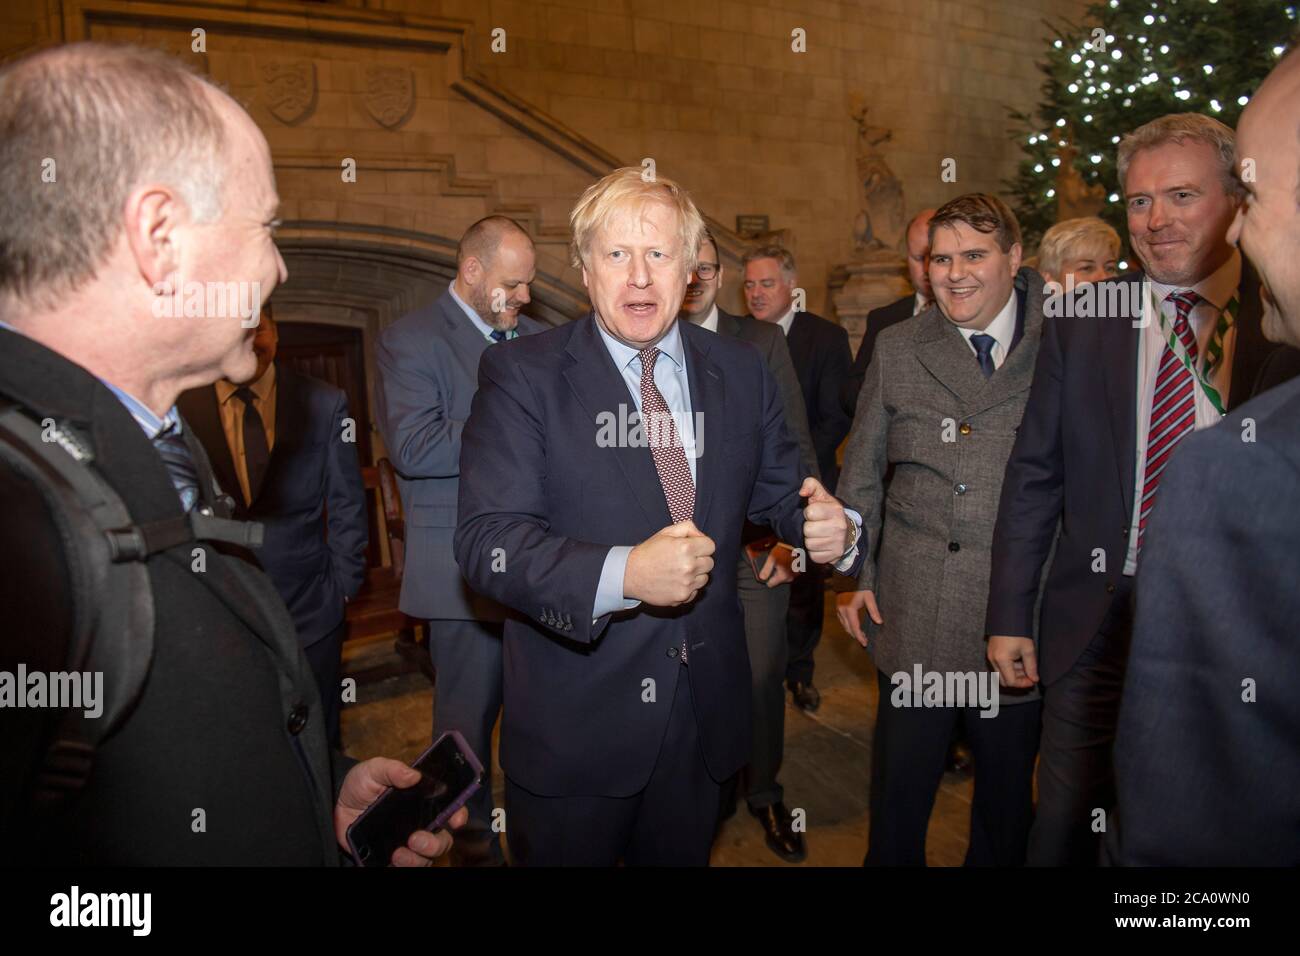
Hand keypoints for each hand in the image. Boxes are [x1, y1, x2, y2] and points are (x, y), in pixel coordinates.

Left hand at [335, 758, 469, 865]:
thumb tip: (412, 775)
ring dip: (419, 857)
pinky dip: (406, 865)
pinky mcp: (393, 857)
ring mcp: (408, 842)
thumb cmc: (360, 786)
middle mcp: (420, 823)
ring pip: (428, 857)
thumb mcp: (373, 770)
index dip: (458, 814)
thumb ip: (391, 769)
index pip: (450, 808)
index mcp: (423, 800)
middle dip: (436, 843)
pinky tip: (393, 857)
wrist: (335, 807)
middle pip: (443, 839)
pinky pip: (408, 867)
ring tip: (400, 852)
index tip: (456, 819)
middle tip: (416, 839)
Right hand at [624, 520, 714, 606]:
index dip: (702, 545)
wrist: (630, 574)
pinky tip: (676, 582)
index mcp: (686, 547)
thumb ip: (688, 527)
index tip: (693, 548)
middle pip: (710, 563)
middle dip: (700, 560)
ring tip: (679, 571)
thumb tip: (701, 536)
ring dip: (696, 575)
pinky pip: (696, 591)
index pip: (711, 546)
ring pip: (704, 578)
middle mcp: (689, 566)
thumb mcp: (666, 532)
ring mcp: (686, 583)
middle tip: (684, 559)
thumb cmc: (648, 552)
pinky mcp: (682, 596)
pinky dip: (689, 588)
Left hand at [757, 543, 797, 587]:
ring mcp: (794, 575)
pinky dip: (787, 570)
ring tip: (780, 563)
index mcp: (782, 576)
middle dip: (775, 575)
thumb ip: (766, 570)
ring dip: (781, 572)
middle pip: (777, 581)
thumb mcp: (771, 559)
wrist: (794, 545)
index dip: (767, 578)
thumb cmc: (782, 551)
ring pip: (784, 577)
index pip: (770, 584)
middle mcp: (789, 578)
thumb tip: (762, 578)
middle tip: (775, 565)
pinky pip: (789, 573)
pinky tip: (785, 563)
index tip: (767, 572)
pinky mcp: (798, 571)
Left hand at [800, 477, 850, 563]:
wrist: (846, 532)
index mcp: (835, 510)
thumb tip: (802, 492)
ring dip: (810, 540)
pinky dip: (814, 551)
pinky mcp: (834, 556)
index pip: (810, 512)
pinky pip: (814, 556)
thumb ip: (810, 485)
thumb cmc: (828, 512)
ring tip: (818, 535)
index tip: (815, 514)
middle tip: (816, 525)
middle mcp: (839, 527)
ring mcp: (837, 543)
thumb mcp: (821, 495)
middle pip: (808, 530)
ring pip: (809, 544)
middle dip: (808, 527)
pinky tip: (821, 545)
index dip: (809, 513)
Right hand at [836, 589, 882, 646]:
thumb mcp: (869, 597)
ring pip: (844, 626)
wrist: (848, 577)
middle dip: (856, 636)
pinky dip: (848, 626)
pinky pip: (843, 621)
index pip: (855, 627)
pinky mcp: (838, 608)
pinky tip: (855, 626)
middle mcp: (842, 611)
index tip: (865, 644)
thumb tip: (879, 622)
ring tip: (862, 635)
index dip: (860, 637)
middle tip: (865, 641)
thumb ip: (874, 610)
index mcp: (850, 610)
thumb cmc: (860, 586)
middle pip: (848, 629)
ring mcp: (839, 610)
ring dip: (852, 632)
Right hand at [987, 635, 1038, 688]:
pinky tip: (1018, 660)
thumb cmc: (1018, 632)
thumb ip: (1031, 667)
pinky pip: (999, 666)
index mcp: (1002, 660)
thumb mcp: (1028, 650)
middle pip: (1004, 680)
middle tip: (1029, 675)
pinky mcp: (991, 653)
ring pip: (1001, 674)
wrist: (1007, 617)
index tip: (1033, 680)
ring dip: (1014, 674)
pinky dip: (1009, 667)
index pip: (1011, 681)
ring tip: (1025, 665)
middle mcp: (993, 660)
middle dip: (1017, 680)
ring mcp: (990, 656)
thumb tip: (1034, 679)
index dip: (1023, 684)